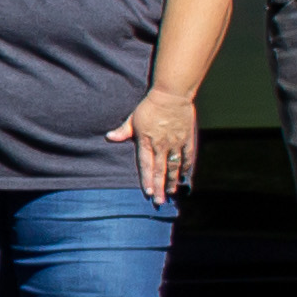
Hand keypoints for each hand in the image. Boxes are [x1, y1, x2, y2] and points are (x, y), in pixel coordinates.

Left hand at [111, 86, 199, 200]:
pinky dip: (186, 168)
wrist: (172, 94)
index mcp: (147, 141)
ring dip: (173, 181)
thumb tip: (108, 137)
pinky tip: (185, 178)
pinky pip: (187, 157)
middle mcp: (162, 145)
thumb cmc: (150, 105)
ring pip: (174, 166)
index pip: (146, 165)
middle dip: (160, 187)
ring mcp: (176, 142)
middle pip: (160, 170)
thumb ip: (123, 131)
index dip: (147, 180)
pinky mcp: (187, 139)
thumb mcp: (133, 118)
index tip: (149, 193)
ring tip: (171, 193)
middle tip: (160, 202)